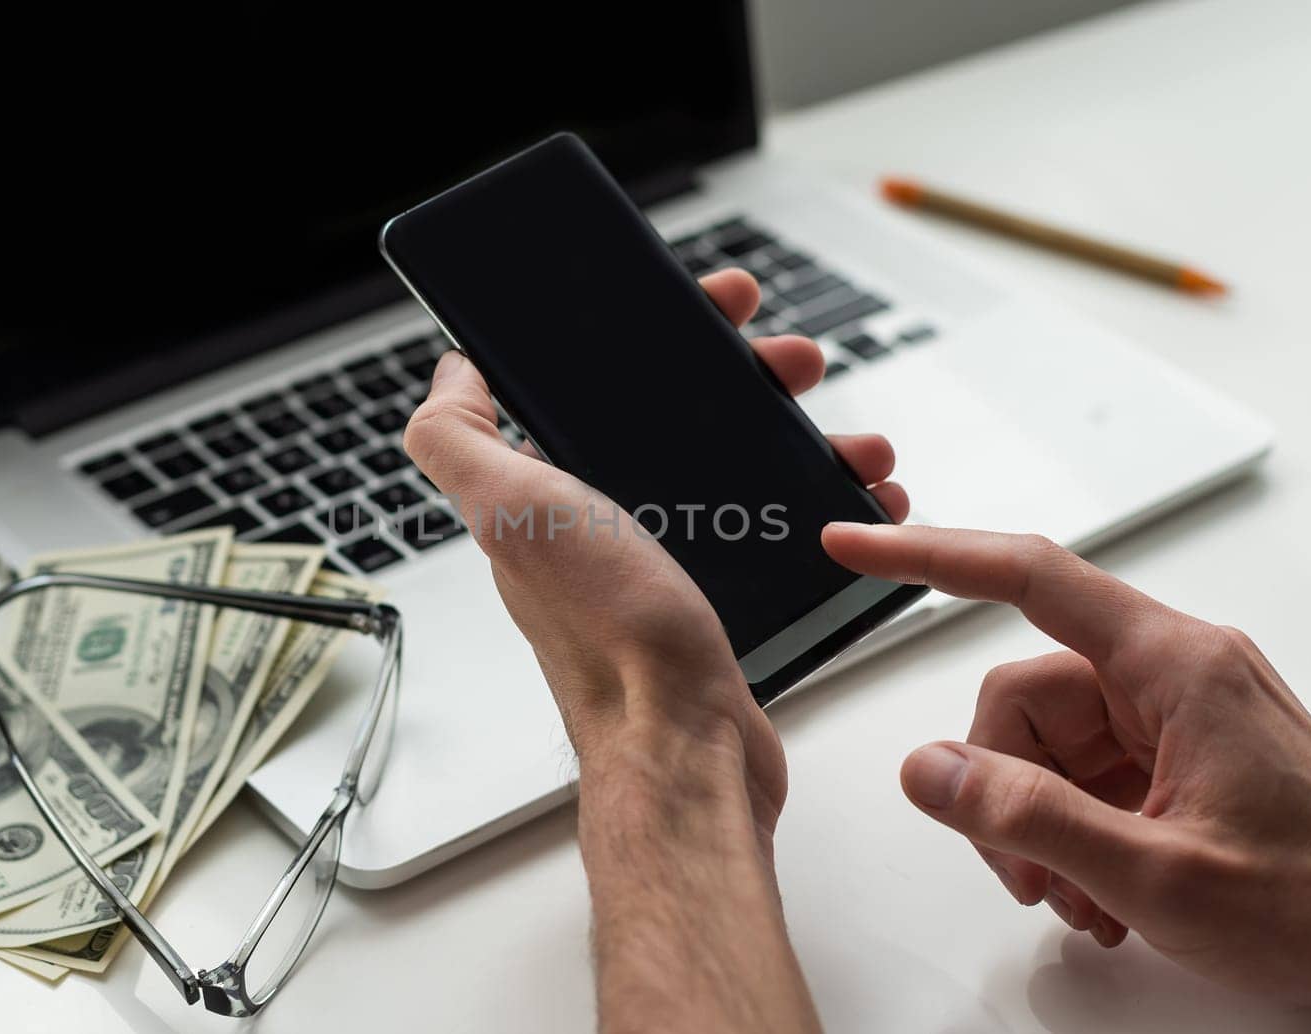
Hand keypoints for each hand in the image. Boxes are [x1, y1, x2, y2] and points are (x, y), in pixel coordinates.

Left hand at [405, 269, 906, 836]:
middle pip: (682, 419)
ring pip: (740, 472)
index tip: (715, 306)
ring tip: (855, 443)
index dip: (657, 333)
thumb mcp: (513, 512)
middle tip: (797, 361)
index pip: (603, 385)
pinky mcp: (722, 604)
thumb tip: (450, 374)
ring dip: (800, 442)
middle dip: (748, 377)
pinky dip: (822, 510)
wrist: (683, 748)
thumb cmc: (606, 634)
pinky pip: (775, 532)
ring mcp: (667, 564)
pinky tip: (860, 501)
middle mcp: (605, 527)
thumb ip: (459, 440)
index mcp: (554, 494)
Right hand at [823, 523, 1310, 1012]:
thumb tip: (928, 770)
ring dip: (1036, 828)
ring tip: (1080, 899)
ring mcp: (1170, 720)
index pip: (1028, 578)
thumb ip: (1031, 817)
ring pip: (1041, 746)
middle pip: (1022, 697)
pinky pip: (1078, 778)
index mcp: (1175, 666)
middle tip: (1026, 873)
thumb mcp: (1161, 874)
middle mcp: (1169, 677)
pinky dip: (1068, 838)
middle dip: (1002, 788)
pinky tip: (1102, 896)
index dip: (930, 556)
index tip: (857, 547)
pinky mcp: (1171, 761)